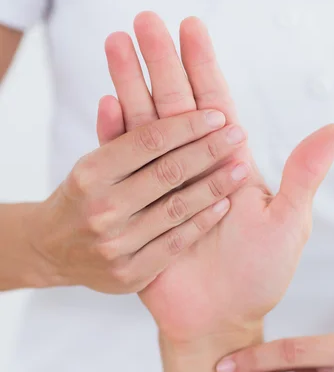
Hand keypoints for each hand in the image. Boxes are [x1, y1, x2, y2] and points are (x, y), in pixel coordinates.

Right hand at [28, 107, 247, 292]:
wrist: (53, 253)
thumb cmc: (81, 200)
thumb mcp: (88, 165)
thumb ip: (112, 137)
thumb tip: (115, 98)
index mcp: (91, 173)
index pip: (148, 141)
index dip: (186, 125)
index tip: (217, 115)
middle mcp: (102, 208)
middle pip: (167, 172)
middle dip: (208, 150)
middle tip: (238, 134)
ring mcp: (116, 244)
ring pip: (176, 208)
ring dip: (214, 185)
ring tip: (241, 169)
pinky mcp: (130, 273)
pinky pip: (175, 243)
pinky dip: (202, 221)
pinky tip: (224, 204)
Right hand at [98, 12, 333, 340]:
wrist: (218, 319)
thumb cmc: (258, 275)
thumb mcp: (289, 224)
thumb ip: (304, 175)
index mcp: (228, 164)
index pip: (213, 104)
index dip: (203, 65)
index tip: (190, 26)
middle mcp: (191, 169)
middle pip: (173, 105)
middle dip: (160, 62)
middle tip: (144, 20)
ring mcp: (160, 188)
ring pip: (143, 127)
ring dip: (130, 86)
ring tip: (116, 44)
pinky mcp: (135, 211)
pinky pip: (123, 170)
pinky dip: (112, 136)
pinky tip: (105, 104)